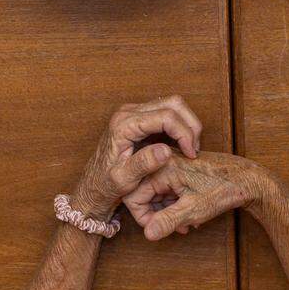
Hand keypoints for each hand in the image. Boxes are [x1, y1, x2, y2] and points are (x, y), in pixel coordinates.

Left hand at [71, 95, 202, 217]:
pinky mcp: (140, 118)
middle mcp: (129, 112)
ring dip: (186, 125)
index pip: (166, 116)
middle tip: (195, 149)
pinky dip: (179, 127)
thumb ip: (143, 164)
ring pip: (173, 105)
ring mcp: (135, 112)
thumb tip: (166, 151)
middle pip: (173, 104)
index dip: (184, 133)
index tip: (192, 153)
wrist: (93, 185)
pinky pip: (167, 113)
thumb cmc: (106, 184)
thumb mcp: (123, 179)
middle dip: (190, 125)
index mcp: (124, 124)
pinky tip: (180, 147)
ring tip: (190, 149)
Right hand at [123, 151, 271, 239]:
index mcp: (164, 168)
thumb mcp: (194, 210)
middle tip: (175, 227)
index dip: (142, 216)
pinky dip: (177, 204)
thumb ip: (168, 221)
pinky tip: (192, 216)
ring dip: (168, 212)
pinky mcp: (185, 169)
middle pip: (145, 193)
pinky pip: (171, 189)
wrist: (249, 179)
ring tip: (186, 224)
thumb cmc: (224, 190)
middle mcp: (167, 162)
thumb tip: (147, 234)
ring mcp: (176, 165)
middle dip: (157, 215)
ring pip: (159, 193)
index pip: (134, 194)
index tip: (157, 227)